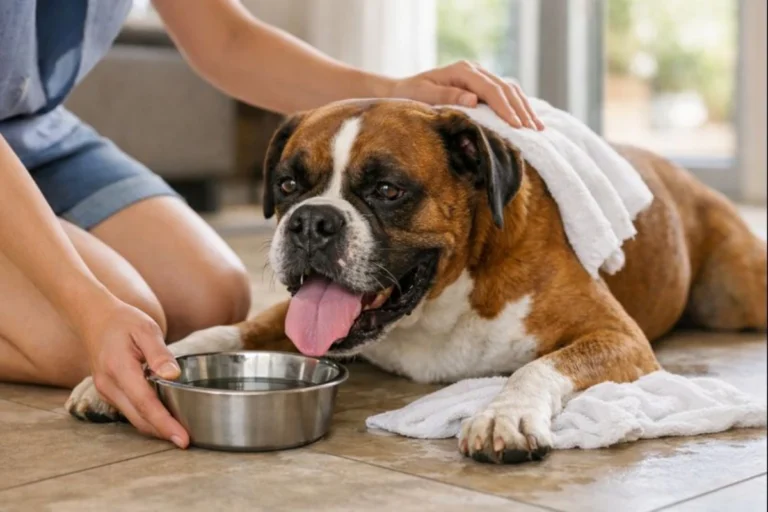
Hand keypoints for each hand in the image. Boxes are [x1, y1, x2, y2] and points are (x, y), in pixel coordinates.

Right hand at [80, 299, 188, 447]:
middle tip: (186, 442)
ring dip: (155, 427)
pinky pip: (129, 410)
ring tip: (179, 433)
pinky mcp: (109, 391)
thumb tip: (173, 376)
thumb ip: (159, 353)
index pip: (146, 403)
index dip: (165, 424)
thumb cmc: (124, 321)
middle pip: (139, 418)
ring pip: (133, 418)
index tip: (183, 439)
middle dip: (162, 432)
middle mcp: (109, 385)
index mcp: (120, 369)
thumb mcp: (146, 329)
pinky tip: (164, 417)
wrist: (94, 317)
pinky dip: (146, 417)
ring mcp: (106, 390)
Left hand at [389, 61, 543, 130]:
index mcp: (463, 71)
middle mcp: (475, 70)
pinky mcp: (481, 85)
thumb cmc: (411, 94)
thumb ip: (447, 97)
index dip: (505, 108)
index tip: (516, 125)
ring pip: (510, 90)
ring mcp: (480, 76)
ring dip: (524, 108)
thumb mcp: (424, 96)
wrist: (403, 89)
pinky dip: (518, 106)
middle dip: (521, 110)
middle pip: (505, 88)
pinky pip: (505, 94)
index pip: (491, 89)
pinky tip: (528, 120)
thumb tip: (474, 100)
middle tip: (534, 130)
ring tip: (538, 128)